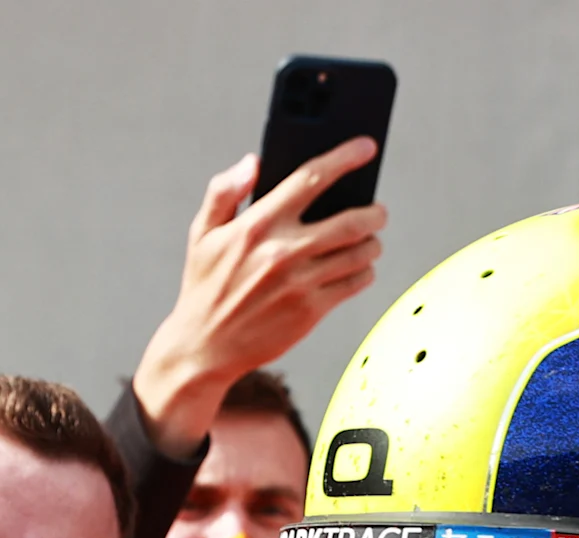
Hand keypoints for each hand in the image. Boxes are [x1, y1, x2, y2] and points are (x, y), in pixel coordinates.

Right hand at [131, 143, 386, 451]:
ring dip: (372, 242)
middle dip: (374, 211)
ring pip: (360, 253)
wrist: (203, 348)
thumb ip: (224, 192)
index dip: (345, 158)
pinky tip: (357, 268)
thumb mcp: (202, 234)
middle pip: (352, 220)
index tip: (365, 147)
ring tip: (368, 240)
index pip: (311, 179)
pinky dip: (364, 272)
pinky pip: (354, 283)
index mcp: (257, 225)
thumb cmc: (204, 288)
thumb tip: (252, 162)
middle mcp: (283, 252)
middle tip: (376, 210)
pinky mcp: (310, 311)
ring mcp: (300, 283)